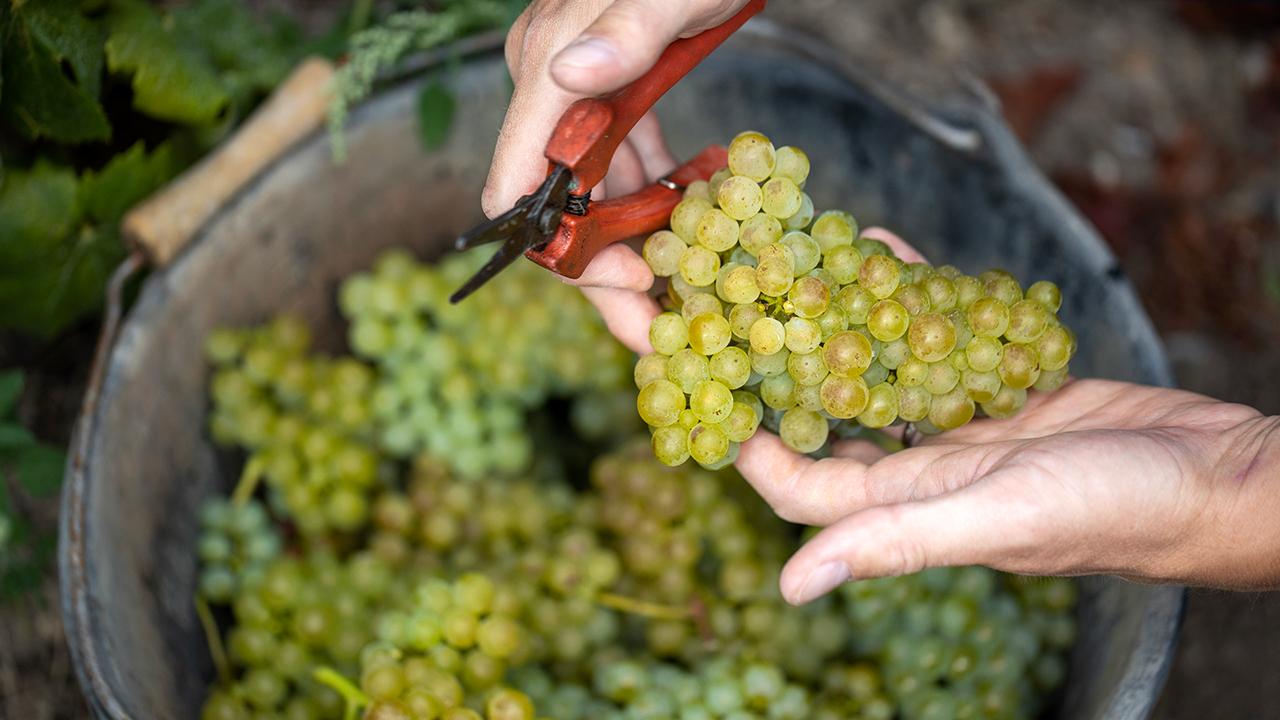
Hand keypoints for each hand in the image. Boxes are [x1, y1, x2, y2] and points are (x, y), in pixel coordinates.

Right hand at [486, 0, 751, 352]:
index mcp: (547, 63)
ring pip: (593, 188)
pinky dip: (654, 196)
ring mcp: (580, 83)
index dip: (563, 254)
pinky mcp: (616, 84)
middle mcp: (551, 79)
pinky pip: (624, 158)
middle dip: (604, 269)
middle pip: (558, 200)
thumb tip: (569, 76)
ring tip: (683, 293)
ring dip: (634, 243)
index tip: (620, 300)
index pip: (524, 181)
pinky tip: (690, 225)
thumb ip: (625, 27)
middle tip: (659, 327)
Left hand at [732, 234, 1279, 603]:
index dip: (739, 437)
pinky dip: (906, 295)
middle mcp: (922, 466)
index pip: (797, 480)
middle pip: (822, 415)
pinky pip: (934, 335)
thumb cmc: (1115, 509)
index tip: (690, 380)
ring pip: (874, 366)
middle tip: (719, 304)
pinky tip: (876, 250)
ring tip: (785, 262)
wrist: (1217, 473)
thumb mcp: (996, 518)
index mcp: (907, 505)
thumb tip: (790, 585)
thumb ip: (895, 541)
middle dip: (768, 362)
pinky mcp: (1000, 383)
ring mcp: (960, 422)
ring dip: (830, 318)